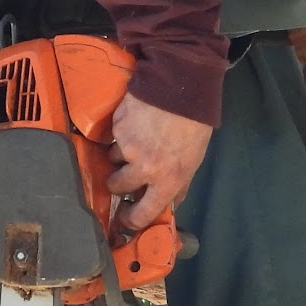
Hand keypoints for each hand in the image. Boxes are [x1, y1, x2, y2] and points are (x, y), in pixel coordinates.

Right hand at [106, 92, 212, 232]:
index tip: (125, 216)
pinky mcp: (116, 128)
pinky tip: (135, 123)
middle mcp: (144, 169)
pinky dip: (120, 134)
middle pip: (117, 187)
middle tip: (127, 170)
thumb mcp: (193, 160)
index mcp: (167, 181)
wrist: (181, 86)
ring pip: (112, 160)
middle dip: (120, 180)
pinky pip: (112, 138)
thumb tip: (168, 205)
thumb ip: (178, 185)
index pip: (141, 215)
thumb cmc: (192, 125)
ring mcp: (127, 147)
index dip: (130, 219)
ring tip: (137, 138)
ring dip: (120, 154)